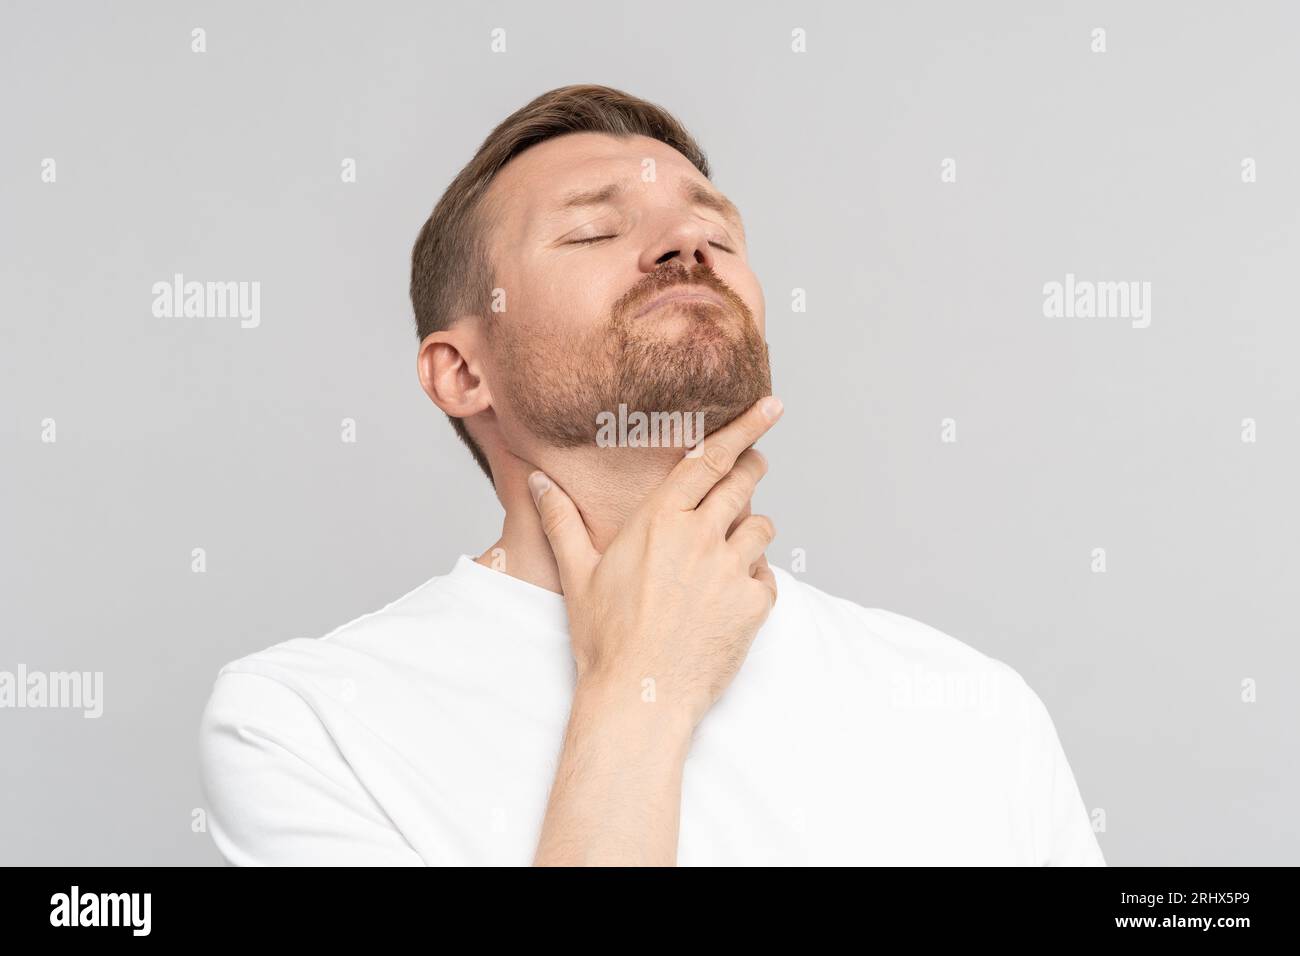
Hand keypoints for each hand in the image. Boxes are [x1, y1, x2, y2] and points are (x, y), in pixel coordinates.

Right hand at [530, 395, 782, 729]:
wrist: (638, 696)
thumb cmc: (604, 637)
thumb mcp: (578, 573)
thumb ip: (561, 520)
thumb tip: (538, 481)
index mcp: (660, 520)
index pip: (710, 459)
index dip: (744, 428)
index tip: (771, 407)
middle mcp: (701, 535)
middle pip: (744, 482)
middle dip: (753, 467)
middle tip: (754, 465)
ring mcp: (731, 570)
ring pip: (762, 528)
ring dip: (751, 532)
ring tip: (728, 554)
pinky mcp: (754, 605)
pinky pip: (767, 578)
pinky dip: (755, 582)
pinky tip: (728, 601)